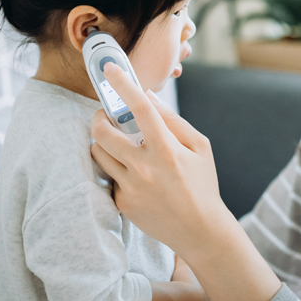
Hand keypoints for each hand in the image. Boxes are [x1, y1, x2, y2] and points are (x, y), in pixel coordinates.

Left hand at [91, 62, 281, 300]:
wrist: (200, 230)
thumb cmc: (202, 184)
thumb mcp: (200, 148)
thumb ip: (173, 121)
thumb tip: (147, 97)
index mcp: (167, 150)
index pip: (141, 109)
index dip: (124, 85)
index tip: (111, 70)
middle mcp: (145, 168)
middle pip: (104, 132)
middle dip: (99, 117)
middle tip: (105, 115)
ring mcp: (130, 187)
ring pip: (98, 153)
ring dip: (101, 141)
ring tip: (116, 141)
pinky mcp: (121, 203)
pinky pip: (108, 176)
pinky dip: (114, 168)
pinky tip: (130, 173)